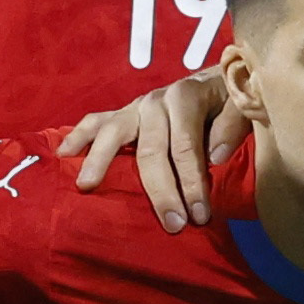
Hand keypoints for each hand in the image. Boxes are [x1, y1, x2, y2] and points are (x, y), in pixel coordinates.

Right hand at [58, 70, 241, 228]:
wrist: (216, 79)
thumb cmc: (228, 101)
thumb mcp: (241, 106)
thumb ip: (233, 126)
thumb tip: (215, 156)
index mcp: (186, 97)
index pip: (186, 146)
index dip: (193, 182)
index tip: (200, 216)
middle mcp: (156, 100)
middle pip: (152, 150)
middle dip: (162, 190)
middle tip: (172, 225)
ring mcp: (135, 107)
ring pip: (113, 134)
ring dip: (100, 160)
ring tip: (87, 186)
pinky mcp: (122, 113)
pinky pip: (95, 122)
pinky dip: (77, 136)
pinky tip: (62, 154)